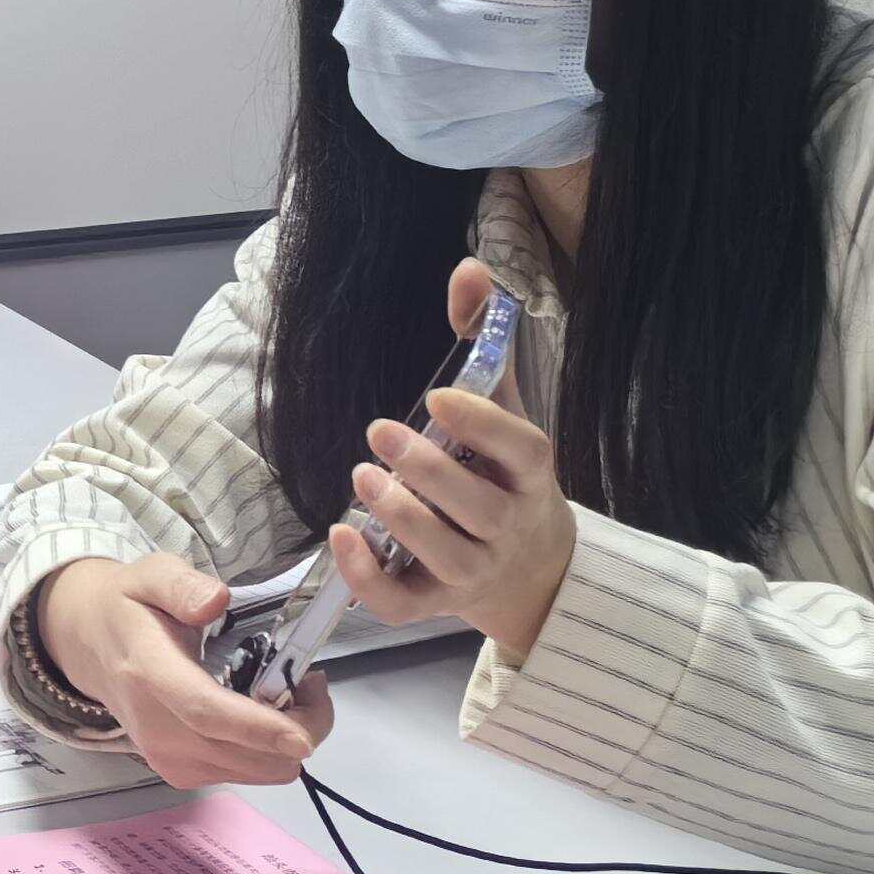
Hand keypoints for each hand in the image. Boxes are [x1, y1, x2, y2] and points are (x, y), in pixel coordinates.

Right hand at [35, 554, 334, 787]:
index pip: (205, 712)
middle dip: (299, 727)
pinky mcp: (179, 773)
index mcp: (149, 673)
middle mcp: (157, 728)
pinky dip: (268, 752)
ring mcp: (167, 758)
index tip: (303, 735)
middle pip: (241, 753)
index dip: (258, 728)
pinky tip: (263, 716)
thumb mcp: (151, 576)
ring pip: (256, 772)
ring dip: (287, 741)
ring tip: (289, 695)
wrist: (91, 645)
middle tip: (310, 681)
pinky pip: (246, 775)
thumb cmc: (130, 608)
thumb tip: (216, 600)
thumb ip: (183, 586)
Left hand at [331, 257, 576, 661]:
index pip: (522, 451)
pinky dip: (368, 578)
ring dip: (400, 517)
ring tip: (362, 478)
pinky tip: (340, 537)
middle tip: (379, 432)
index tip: (438, 397)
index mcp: (531, 475)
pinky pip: (403, 604)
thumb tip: (469, 268)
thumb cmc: (506, 475)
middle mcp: (509, 526)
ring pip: (443, 554)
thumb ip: (484, 342)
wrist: (532, 569)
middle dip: (427, 471)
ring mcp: (474, 570)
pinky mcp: (435, 604)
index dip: (483, 425)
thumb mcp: (504, 408)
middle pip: (478, 508)